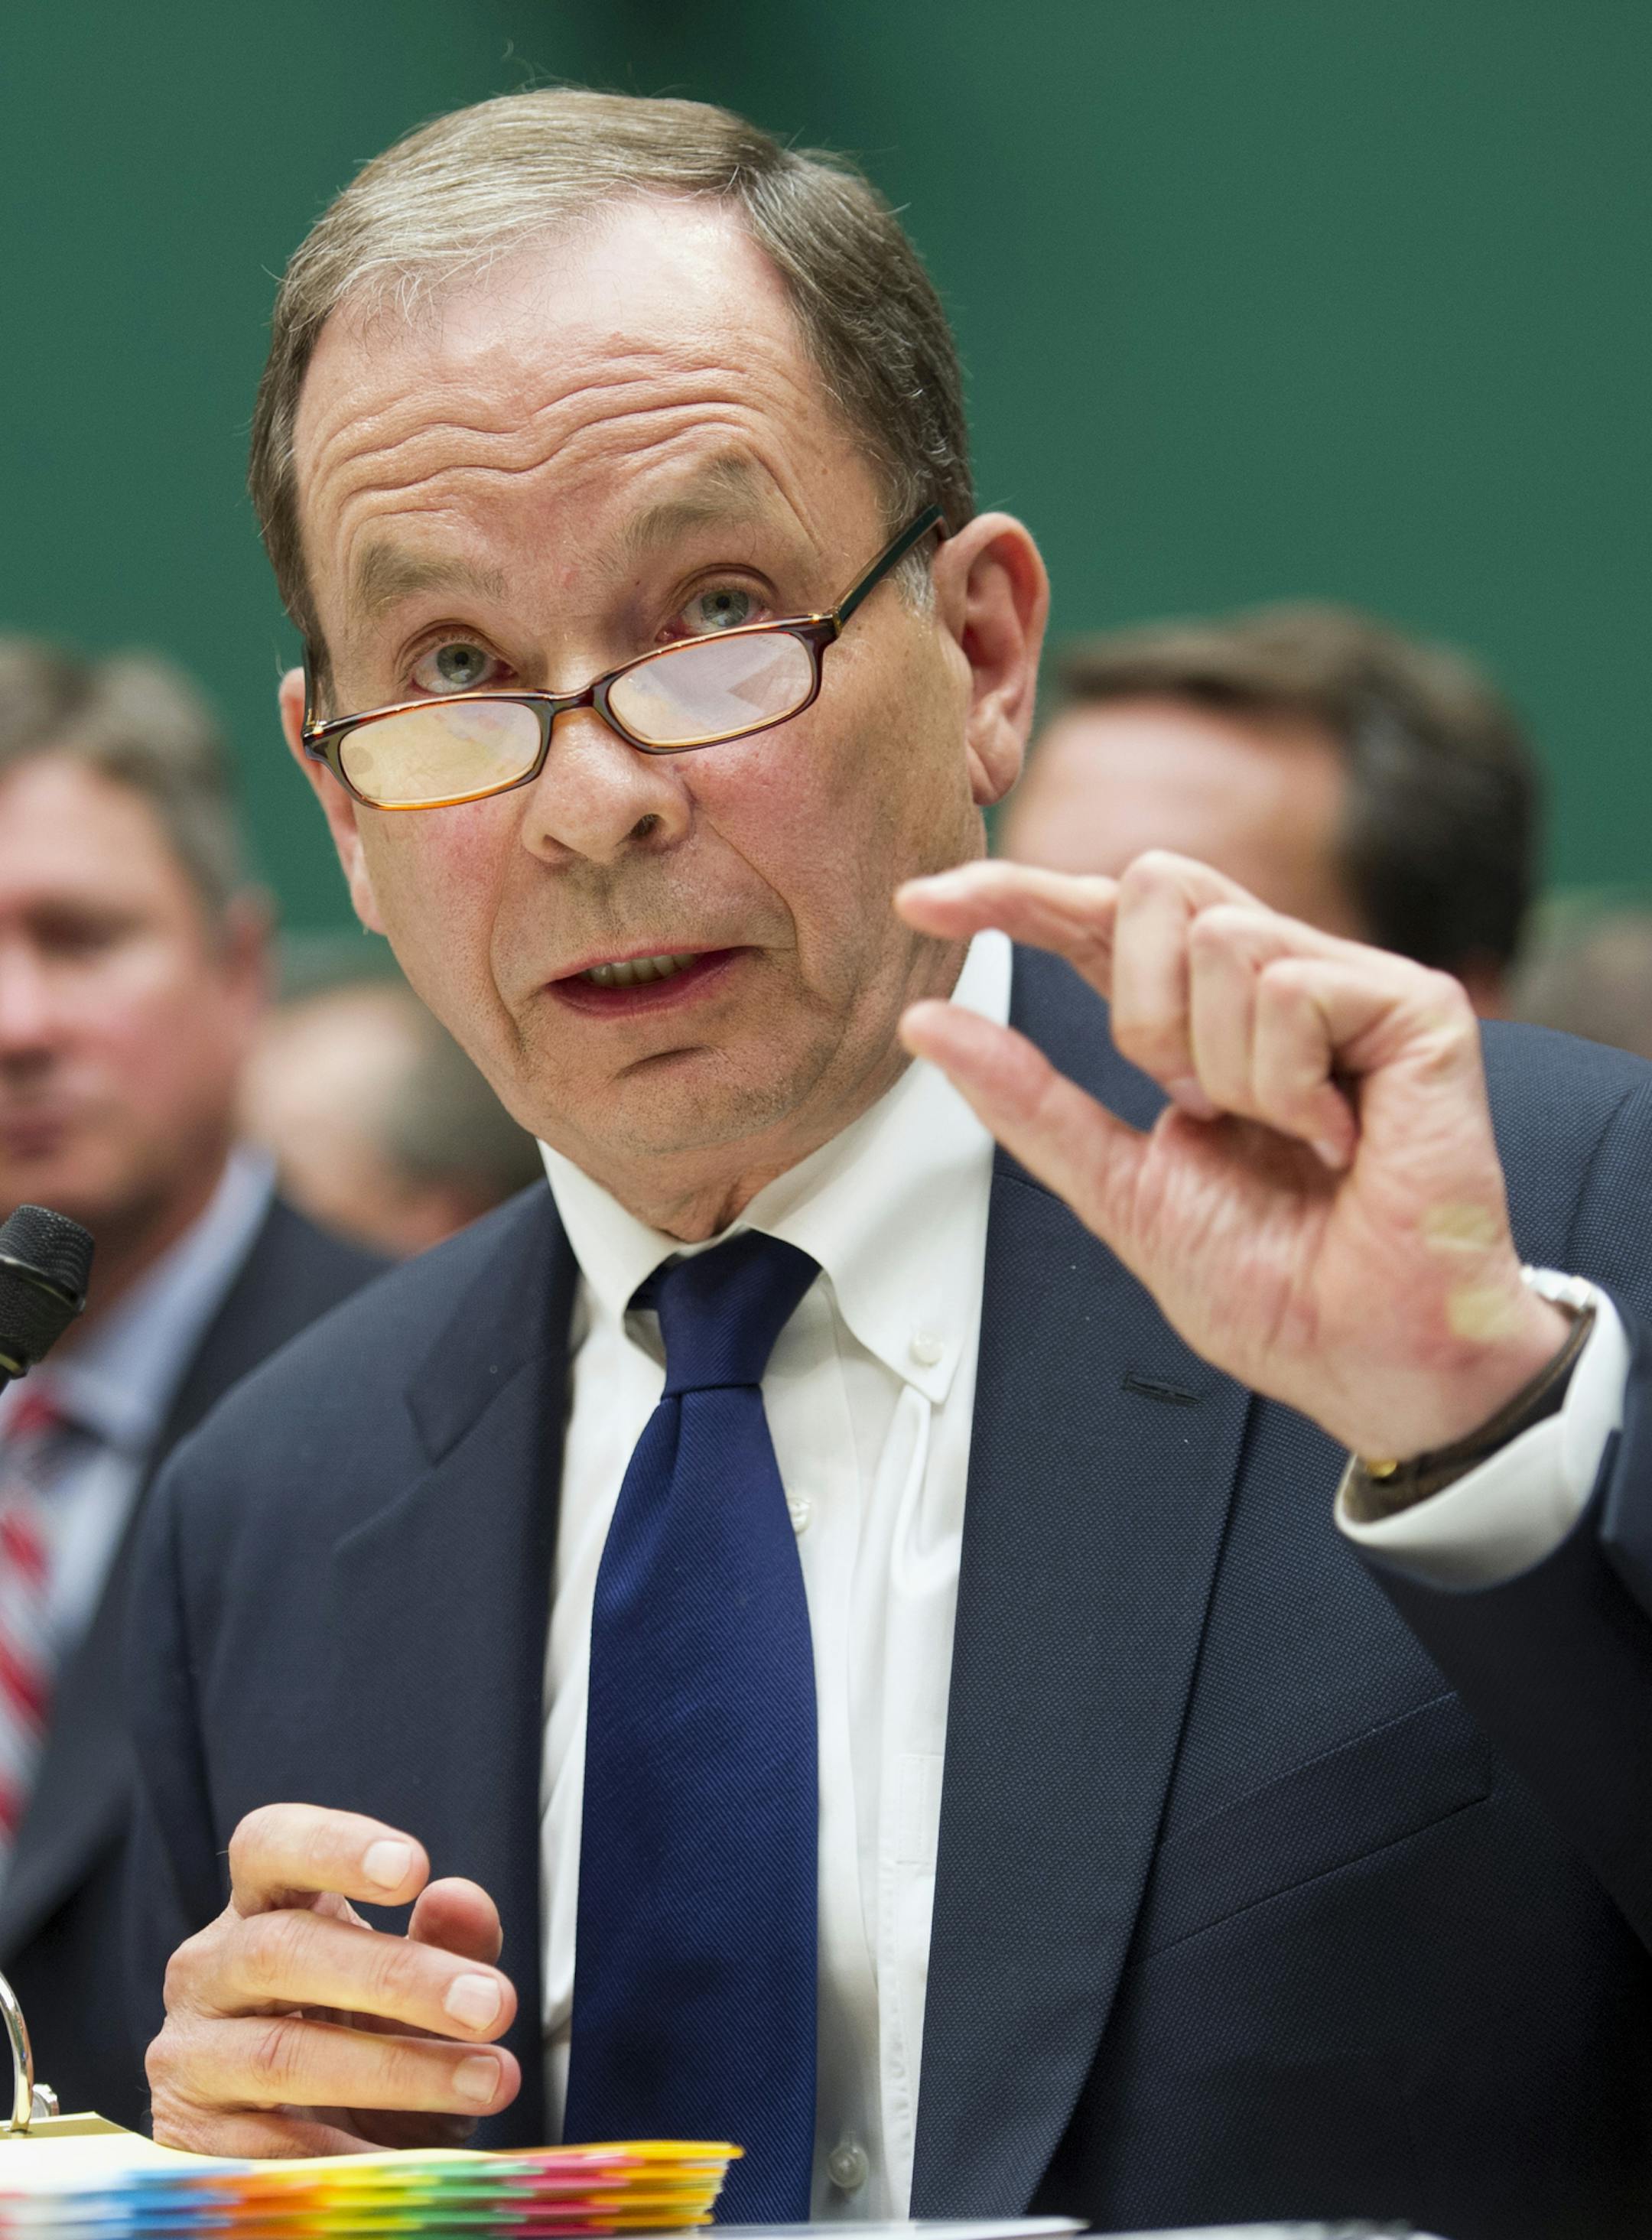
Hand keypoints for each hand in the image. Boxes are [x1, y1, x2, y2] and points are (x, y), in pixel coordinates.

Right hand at [148, 1804, 520, 2156]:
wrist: (316, 2153)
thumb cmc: (366, 2042)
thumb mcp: (420, 1991)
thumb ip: (449, 1942)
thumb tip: (463, 1898)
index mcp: (262, 1906)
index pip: (270, 1845)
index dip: (334, 1846)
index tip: (414, 1868)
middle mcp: (210, 1970)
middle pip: (281, 1949)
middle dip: (396, 1976)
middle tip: (491, 2004)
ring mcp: (191, 2055)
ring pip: (282, 2052)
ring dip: (396, 2069)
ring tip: (484, 2080)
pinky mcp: (187, 2139)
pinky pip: (268, 2148)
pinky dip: (350, 2153)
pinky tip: (409, 2157)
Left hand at [897, 852, 1567, 1461]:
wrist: (1370, 1357)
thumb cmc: (1277, 1291)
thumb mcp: (1119, 1187)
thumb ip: (1028, 1099)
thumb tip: (929, 1021)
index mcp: (1197, 1024)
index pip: (1095, 922)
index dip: (1014, 895)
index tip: (922, 902)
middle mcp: (1270, 983)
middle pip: (1151, 885)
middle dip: (1140, 1011)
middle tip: (1194, 1108)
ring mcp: (1346, 985)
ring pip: (1218, 936)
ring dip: (1223, 1068)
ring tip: (1287, 1139)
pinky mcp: (1411, 1004)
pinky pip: (1291, 987)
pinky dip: (1288, 1085)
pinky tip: (1337, 1141)